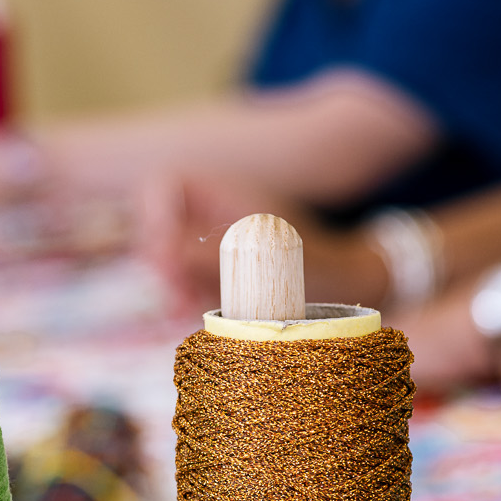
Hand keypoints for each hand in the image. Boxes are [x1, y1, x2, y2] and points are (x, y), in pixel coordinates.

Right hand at [135, 173, 389, 311]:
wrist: (346, 286)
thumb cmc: (313, 263)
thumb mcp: (259, 257)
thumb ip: (206, 254)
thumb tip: (160, 254)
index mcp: (224, 195)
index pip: (165, 186)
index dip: (154, 214)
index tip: (163, 253)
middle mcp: (215, 214)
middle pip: (162, 226)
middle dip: (164, 261)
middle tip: (178, 293)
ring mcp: (217, 242)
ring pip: (172, 258)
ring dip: (174, 284)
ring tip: (187, 309)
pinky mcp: (221, 271)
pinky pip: (189, 280)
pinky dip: (189, 297)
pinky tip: (199, 314)